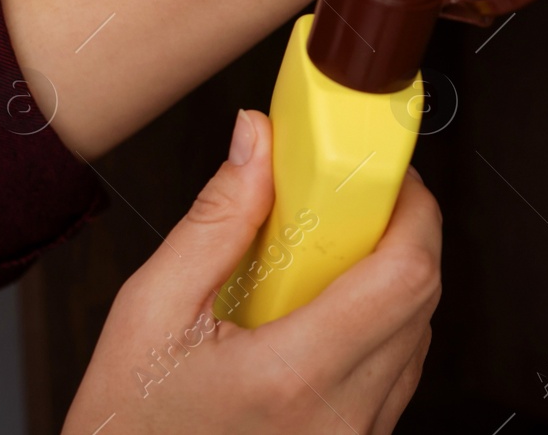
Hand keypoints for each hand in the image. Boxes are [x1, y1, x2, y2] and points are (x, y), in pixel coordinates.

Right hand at [62, 111, 440, 433]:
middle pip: (421, 298)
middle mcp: (342, 416)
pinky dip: (379, 330)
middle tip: (353, 206)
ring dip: (390, 284)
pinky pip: (397, 374)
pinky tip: (324, 316)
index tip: (386, 176)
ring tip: (328, 264)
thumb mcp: (150, 313)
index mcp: (295, 375)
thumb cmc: (126, 429)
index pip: (405, 274)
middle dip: (401, 235)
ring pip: (416, 336)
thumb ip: (216, 220)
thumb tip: (258, 142)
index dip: (412, 210)